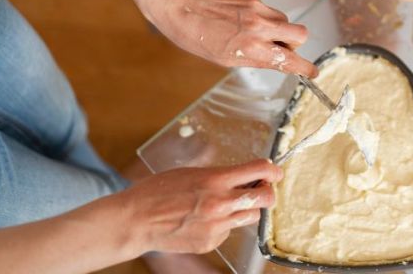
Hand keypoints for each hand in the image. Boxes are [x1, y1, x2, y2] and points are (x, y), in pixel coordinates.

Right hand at [121, 159, 282, 254]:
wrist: (137, 219)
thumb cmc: (159, 191)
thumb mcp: (192, 172)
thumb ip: (220, 175)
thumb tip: (244, 176)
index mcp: (215, 179)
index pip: (259, 170)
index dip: (273, 170)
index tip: (275, 172)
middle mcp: (220, 203)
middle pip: (265, 198)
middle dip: (268, 192)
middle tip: (261, 189)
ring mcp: (216, 226)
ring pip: (250, 216)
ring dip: (247, 208)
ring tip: (230, 204)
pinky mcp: (210, 242)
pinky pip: (229, 232)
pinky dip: (224, 225)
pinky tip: (205, 220)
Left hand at [147, 0, 317, 77]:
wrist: (179, 5)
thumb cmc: (195, 35)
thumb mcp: (225, 59)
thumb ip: (256, 59)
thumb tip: (277, 60)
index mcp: (250, 48)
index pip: (289, 59)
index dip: (305, 67)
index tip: (312, 71)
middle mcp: (258, 26)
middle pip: (300, 34)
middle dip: (295, 43)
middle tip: (280, 46)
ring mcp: (256, 7)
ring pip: (284, 19)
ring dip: (276, 28)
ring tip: (252, 31)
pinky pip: (266, 7)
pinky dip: (259, 15)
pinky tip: (237, 17)